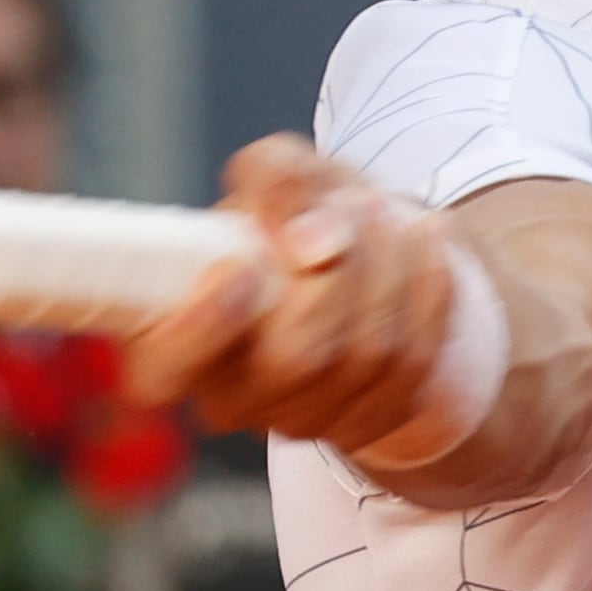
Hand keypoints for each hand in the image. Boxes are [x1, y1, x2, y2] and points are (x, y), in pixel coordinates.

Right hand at [120, 136, 464, 457]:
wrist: (366, 249)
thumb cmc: (298, 211)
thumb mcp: (278, 169)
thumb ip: (277, 180)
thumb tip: (310, 240)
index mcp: (173, 341)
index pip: (164, 370)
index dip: (200, 330)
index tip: (239, 269)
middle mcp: (233, 396)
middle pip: (294, 361)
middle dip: (339, 274)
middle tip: (358, 204)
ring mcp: (302, 418)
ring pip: (366, 358)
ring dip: (389, 269)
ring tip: (388, 210)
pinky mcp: (369, 421)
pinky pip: (414, 365)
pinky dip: (427, 292)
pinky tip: (425, 242)